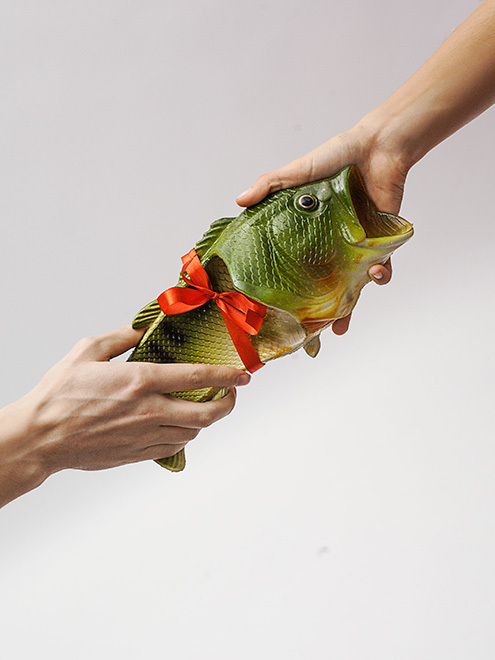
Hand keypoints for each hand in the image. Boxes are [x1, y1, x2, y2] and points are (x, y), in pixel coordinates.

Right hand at [0, 326, 248, 505]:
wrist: (40, 437)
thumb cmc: (59, 394)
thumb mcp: (88, 350)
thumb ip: (122, 337)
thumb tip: (144, 329)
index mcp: (140, 381)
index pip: (197, 378)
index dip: (227, 376)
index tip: (243, 374)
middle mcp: (149, 411)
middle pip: (207, 414)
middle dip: (228, 403)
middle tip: (231, 394)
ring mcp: (145, 436)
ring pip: (194, 432)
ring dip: (206, 419)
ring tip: (205, 406)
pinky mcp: (137, 454)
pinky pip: (174, 446)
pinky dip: (185, 434)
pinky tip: (179, 424)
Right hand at [236, 122, 408, 333]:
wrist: (377, 146)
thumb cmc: (336, 156)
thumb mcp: (297, 172)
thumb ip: (270, 185)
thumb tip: (239, 201)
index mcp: (309, 232)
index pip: (295, 265)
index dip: (288, 287)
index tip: (277, 310)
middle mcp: (331, 243)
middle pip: (323, 284)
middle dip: (318, 311)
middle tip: (308, 333)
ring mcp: (356, 245)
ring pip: (351, 285)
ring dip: (349, 306)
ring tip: (340, 323)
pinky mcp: (381, 242)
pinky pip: (382, 266)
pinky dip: (381, 275)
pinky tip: (376, 276)